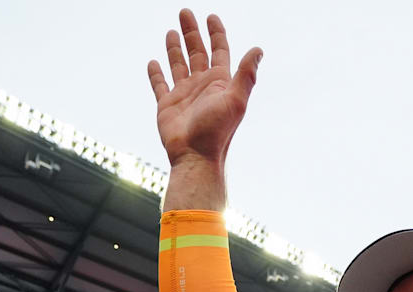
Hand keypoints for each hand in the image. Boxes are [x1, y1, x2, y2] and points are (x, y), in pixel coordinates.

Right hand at [147, 9, 261, 167]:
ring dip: (175, 48)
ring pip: (178, 64)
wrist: (195, 157)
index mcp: (219, 82)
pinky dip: (156, 73)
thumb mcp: (236, 100)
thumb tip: (259, 49)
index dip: (216, 33)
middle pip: (197, 51)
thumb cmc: (217, 132)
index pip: (219, 50)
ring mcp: (184, 95)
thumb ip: (246, 75)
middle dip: (192, 32)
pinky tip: (153, 61)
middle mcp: (202, 85)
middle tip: (185, 12)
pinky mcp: (167, 105)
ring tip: (172, 31)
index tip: (211, 16)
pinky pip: (160, 85)